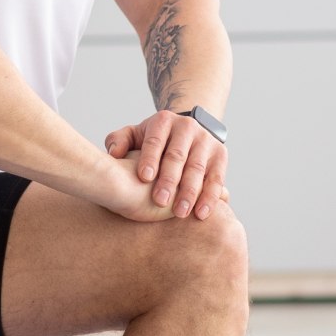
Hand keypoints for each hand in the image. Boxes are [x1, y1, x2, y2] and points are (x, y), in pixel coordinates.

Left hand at [105, 112, 228, 219]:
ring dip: (189, 192)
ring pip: (198, 168)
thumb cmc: (153, 140)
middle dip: (169, 179)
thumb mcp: (135, 135)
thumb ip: (119, 141)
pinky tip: (201, 214)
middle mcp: (187, 127)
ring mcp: (206, 140)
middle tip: (160, 201)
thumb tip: (114, 153)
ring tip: (179, 213)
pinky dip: (210, 197)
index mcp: (163, 121)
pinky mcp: (220, 155)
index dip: (150, 158)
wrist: (186, 132)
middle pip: (177, 155)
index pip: (155, 140)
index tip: (144, 178)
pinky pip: (216, 178)